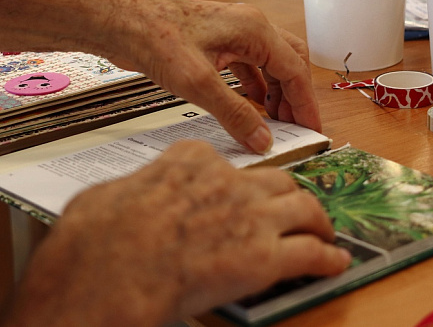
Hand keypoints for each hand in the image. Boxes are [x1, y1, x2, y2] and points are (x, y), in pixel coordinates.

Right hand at [3, 142, 350, 326]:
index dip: (234, 181)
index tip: (237, 191)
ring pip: (304, 207)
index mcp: (190, 160)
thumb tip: (127, 199)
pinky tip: (335, 263)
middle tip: (291, 208)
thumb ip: (133, 191)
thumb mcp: (108, 195)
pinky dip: (327, 258)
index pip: (222, 162)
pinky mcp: (265, 256)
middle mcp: (228, 181)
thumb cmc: (98, 238)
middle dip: (285, 195)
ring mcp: (251, 215)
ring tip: (323, 232)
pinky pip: (311, 253)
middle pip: (275, 179)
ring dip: (317, 221)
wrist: (110, 271)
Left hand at [104, 0, 321, 153]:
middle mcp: (249, 27)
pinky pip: (246, 65)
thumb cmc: (155, 38)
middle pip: (288, 63)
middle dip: (295, 97)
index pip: (296, 70)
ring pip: (268, 65)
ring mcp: (231, 33)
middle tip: (295, 129)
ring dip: (275, 93)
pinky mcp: (214, 42)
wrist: (120, 20)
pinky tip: (249, 107)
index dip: (306, 104)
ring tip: (274, 124)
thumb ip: (235, 114)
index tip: (312, 130)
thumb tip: (262, 140)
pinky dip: (254, 88)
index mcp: (254, 29)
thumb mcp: (198, 83)